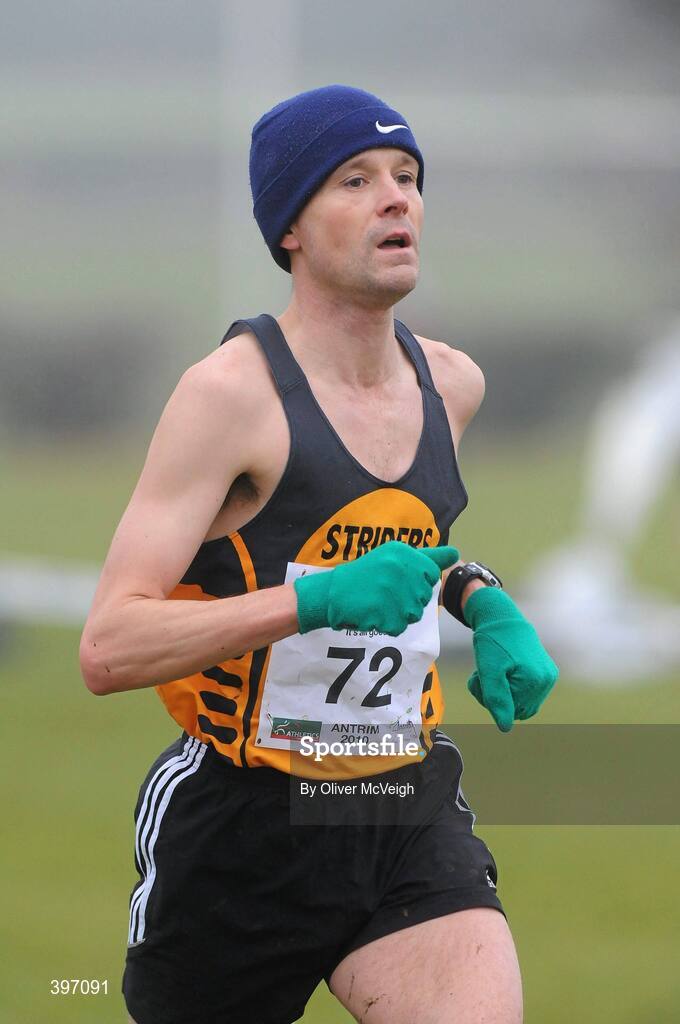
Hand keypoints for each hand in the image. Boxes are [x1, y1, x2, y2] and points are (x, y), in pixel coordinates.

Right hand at [294, 541, 459, 636]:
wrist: (332, 593)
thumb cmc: (365, 575)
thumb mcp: (393, 557)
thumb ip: (426, 557)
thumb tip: (456, 553)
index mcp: (404, 552)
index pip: (431, 574)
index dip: (417, 583)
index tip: (399, 582)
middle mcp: (401, 568)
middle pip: (423, 597)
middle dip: (408, 600)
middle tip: (385, 593)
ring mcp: (392, 591)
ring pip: (414, 613)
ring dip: (398, 613)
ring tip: (379, 603)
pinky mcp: (385, 612)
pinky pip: (399, 626)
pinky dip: (387, 624)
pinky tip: (373, 613)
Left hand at [464, 588, 557, 731]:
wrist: (502, 618)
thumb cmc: (493, 642)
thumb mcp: (488, 670)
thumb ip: (496, 698)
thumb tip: (505, 728)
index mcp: (535, 681)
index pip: (511, 712)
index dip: (492, 700)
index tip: (482, 678)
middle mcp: (547, 680)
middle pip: (517, 709)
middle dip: (498, 696)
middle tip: (486, 675)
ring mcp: (548, 677)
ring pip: (522, 702)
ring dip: (504, 692)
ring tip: (495, 671)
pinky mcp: (546, 673)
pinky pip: (527, 693)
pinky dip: (512, 686)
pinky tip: (505, 670)